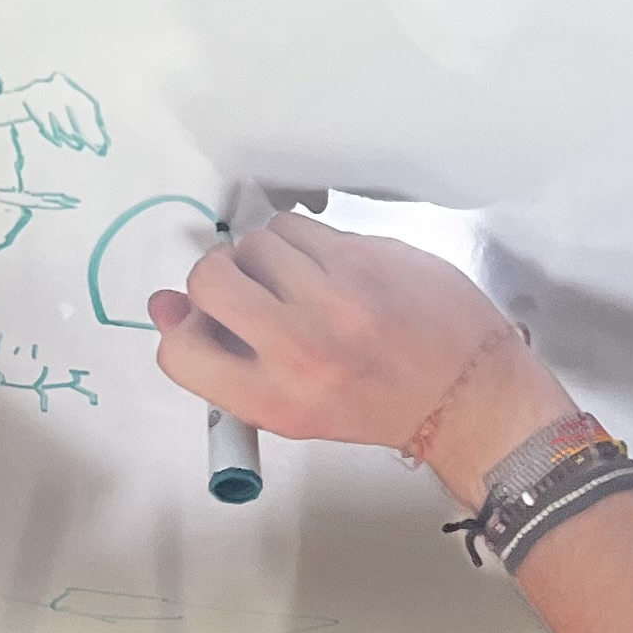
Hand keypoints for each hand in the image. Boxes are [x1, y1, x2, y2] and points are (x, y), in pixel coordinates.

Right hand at [146, 212, 571, 497]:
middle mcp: (300, 347)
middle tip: (249, 293)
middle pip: (207, 278)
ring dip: (264, 256)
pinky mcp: (366, 256)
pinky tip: (329, 269)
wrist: (468, 393)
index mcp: (276, 399)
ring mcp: (336, 296)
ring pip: (255, 241)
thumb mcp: (292, 405)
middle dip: (218, 279)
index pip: (180, 349)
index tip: (209, 324)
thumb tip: (164, 305)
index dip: (186, 329)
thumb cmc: (376, 405)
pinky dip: (303, 242)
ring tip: (298, 282)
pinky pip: (300, 227)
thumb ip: (222, 358)